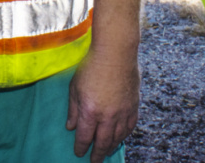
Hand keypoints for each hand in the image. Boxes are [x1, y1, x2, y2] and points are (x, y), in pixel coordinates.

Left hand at [66, 43, 139, 161]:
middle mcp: (108, 116)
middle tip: (94, 161)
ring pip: (118, 137)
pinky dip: (125, 135)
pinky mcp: (133, 106)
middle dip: (97, 154)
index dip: (81, 147)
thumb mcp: (75, 87)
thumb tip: (70, 127)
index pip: (85, 137)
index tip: (79, 153)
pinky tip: (121, 137)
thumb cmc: (91, 66)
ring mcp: (123, 112)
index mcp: (90, 111)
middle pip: (102, 142)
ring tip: (106, 152)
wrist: (116, 53)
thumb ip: (73, 109)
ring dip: (111, 147)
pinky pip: (130, 127)